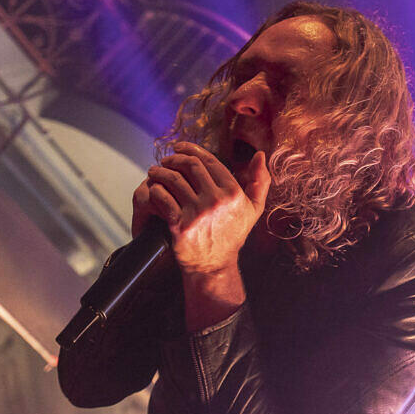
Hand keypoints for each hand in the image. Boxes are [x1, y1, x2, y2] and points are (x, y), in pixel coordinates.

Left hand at [132, 142, 269, 274]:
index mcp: (233, 193)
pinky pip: (163, 198)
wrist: (213, 266)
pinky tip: (153, 188)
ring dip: (161, 172)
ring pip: (174, 180)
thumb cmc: (232, 235)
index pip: (210, 161)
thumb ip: (259, 182)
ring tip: (155, 171)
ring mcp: (197, 213)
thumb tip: (260, 155)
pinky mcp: (180, 225)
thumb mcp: (253, 210)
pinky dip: (156, 190)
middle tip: (166, 159)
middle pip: (190, 166)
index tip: (180, 147)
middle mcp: (217, 200)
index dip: (192, 150)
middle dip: (174, 158)